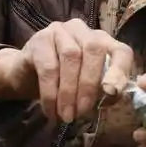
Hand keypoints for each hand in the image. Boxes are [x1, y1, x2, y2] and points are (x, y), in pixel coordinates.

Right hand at [0, 20, 133, 123]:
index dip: (121, 70)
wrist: (24, 76)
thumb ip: (102, 91)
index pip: (121, 51)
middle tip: (83, 112)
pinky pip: (48, 67)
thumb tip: (112, 97)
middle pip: (94, 50)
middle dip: (90, 84)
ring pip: (71, 57)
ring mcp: (59, 31)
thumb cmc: (61, 82)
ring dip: (69, 91)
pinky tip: (51, 111)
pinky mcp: (39, 40)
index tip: (113, 92)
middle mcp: (82, 30)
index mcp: (102, 41)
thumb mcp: (85, 88)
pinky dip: (51, 93)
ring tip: (67, 116)